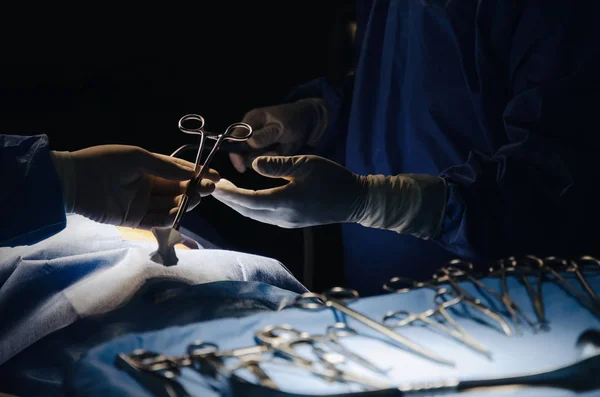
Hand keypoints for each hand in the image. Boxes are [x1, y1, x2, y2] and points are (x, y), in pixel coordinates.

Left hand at [51, 145, 220, 228]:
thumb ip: (166, 166)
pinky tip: (180, 212)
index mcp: (149, 168)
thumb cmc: (106, 163)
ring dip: (184, 203)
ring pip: (170, 206)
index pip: (178, 172)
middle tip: (208, 189)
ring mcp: (142, 204)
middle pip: (178, 190)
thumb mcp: (139, 158)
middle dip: (194, 189)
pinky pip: (157, 221)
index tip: (215, 177)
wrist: (75, 182)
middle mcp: (148, 186)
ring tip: (195, 198)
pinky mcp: (134, 220)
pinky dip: (170, 218)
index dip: (197, 174)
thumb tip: (192, 173)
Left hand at [214, 155, 366, 227]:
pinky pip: (264, 216)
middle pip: (247, 211)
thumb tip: (254, 165)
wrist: (355, 201)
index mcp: (285, 201)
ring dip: (238, 204)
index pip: (248, 200)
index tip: (214, 185)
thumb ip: (278, 165)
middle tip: (213, 185)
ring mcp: (287, 222)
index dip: (229, 194)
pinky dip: (250, 207)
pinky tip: (246, 198)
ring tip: (225, 191)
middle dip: (228, 200)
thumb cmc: (333, 178)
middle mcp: (283, 216)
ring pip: (254, 215)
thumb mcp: (305, 164)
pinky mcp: (291, 222)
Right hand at [229, 98, 328, 172]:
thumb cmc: (294, 121)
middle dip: (255, 157)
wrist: (307, 123)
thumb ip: (266, 135)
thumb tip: (250, 142)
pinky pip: (260, 160)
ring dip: (264, 158)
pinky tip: (279, 151)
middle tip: (276, 151)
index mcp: (251, 120)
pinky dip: (269, 159)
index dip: (235, 154)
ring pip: (251, 157)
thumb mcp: (282, 127)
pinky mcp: (261, 148)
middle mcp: (249, 130)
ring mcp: (254, 140)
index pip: (233, 138)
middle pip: (240, 151)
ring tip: (280, 149)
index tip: (242, 168)